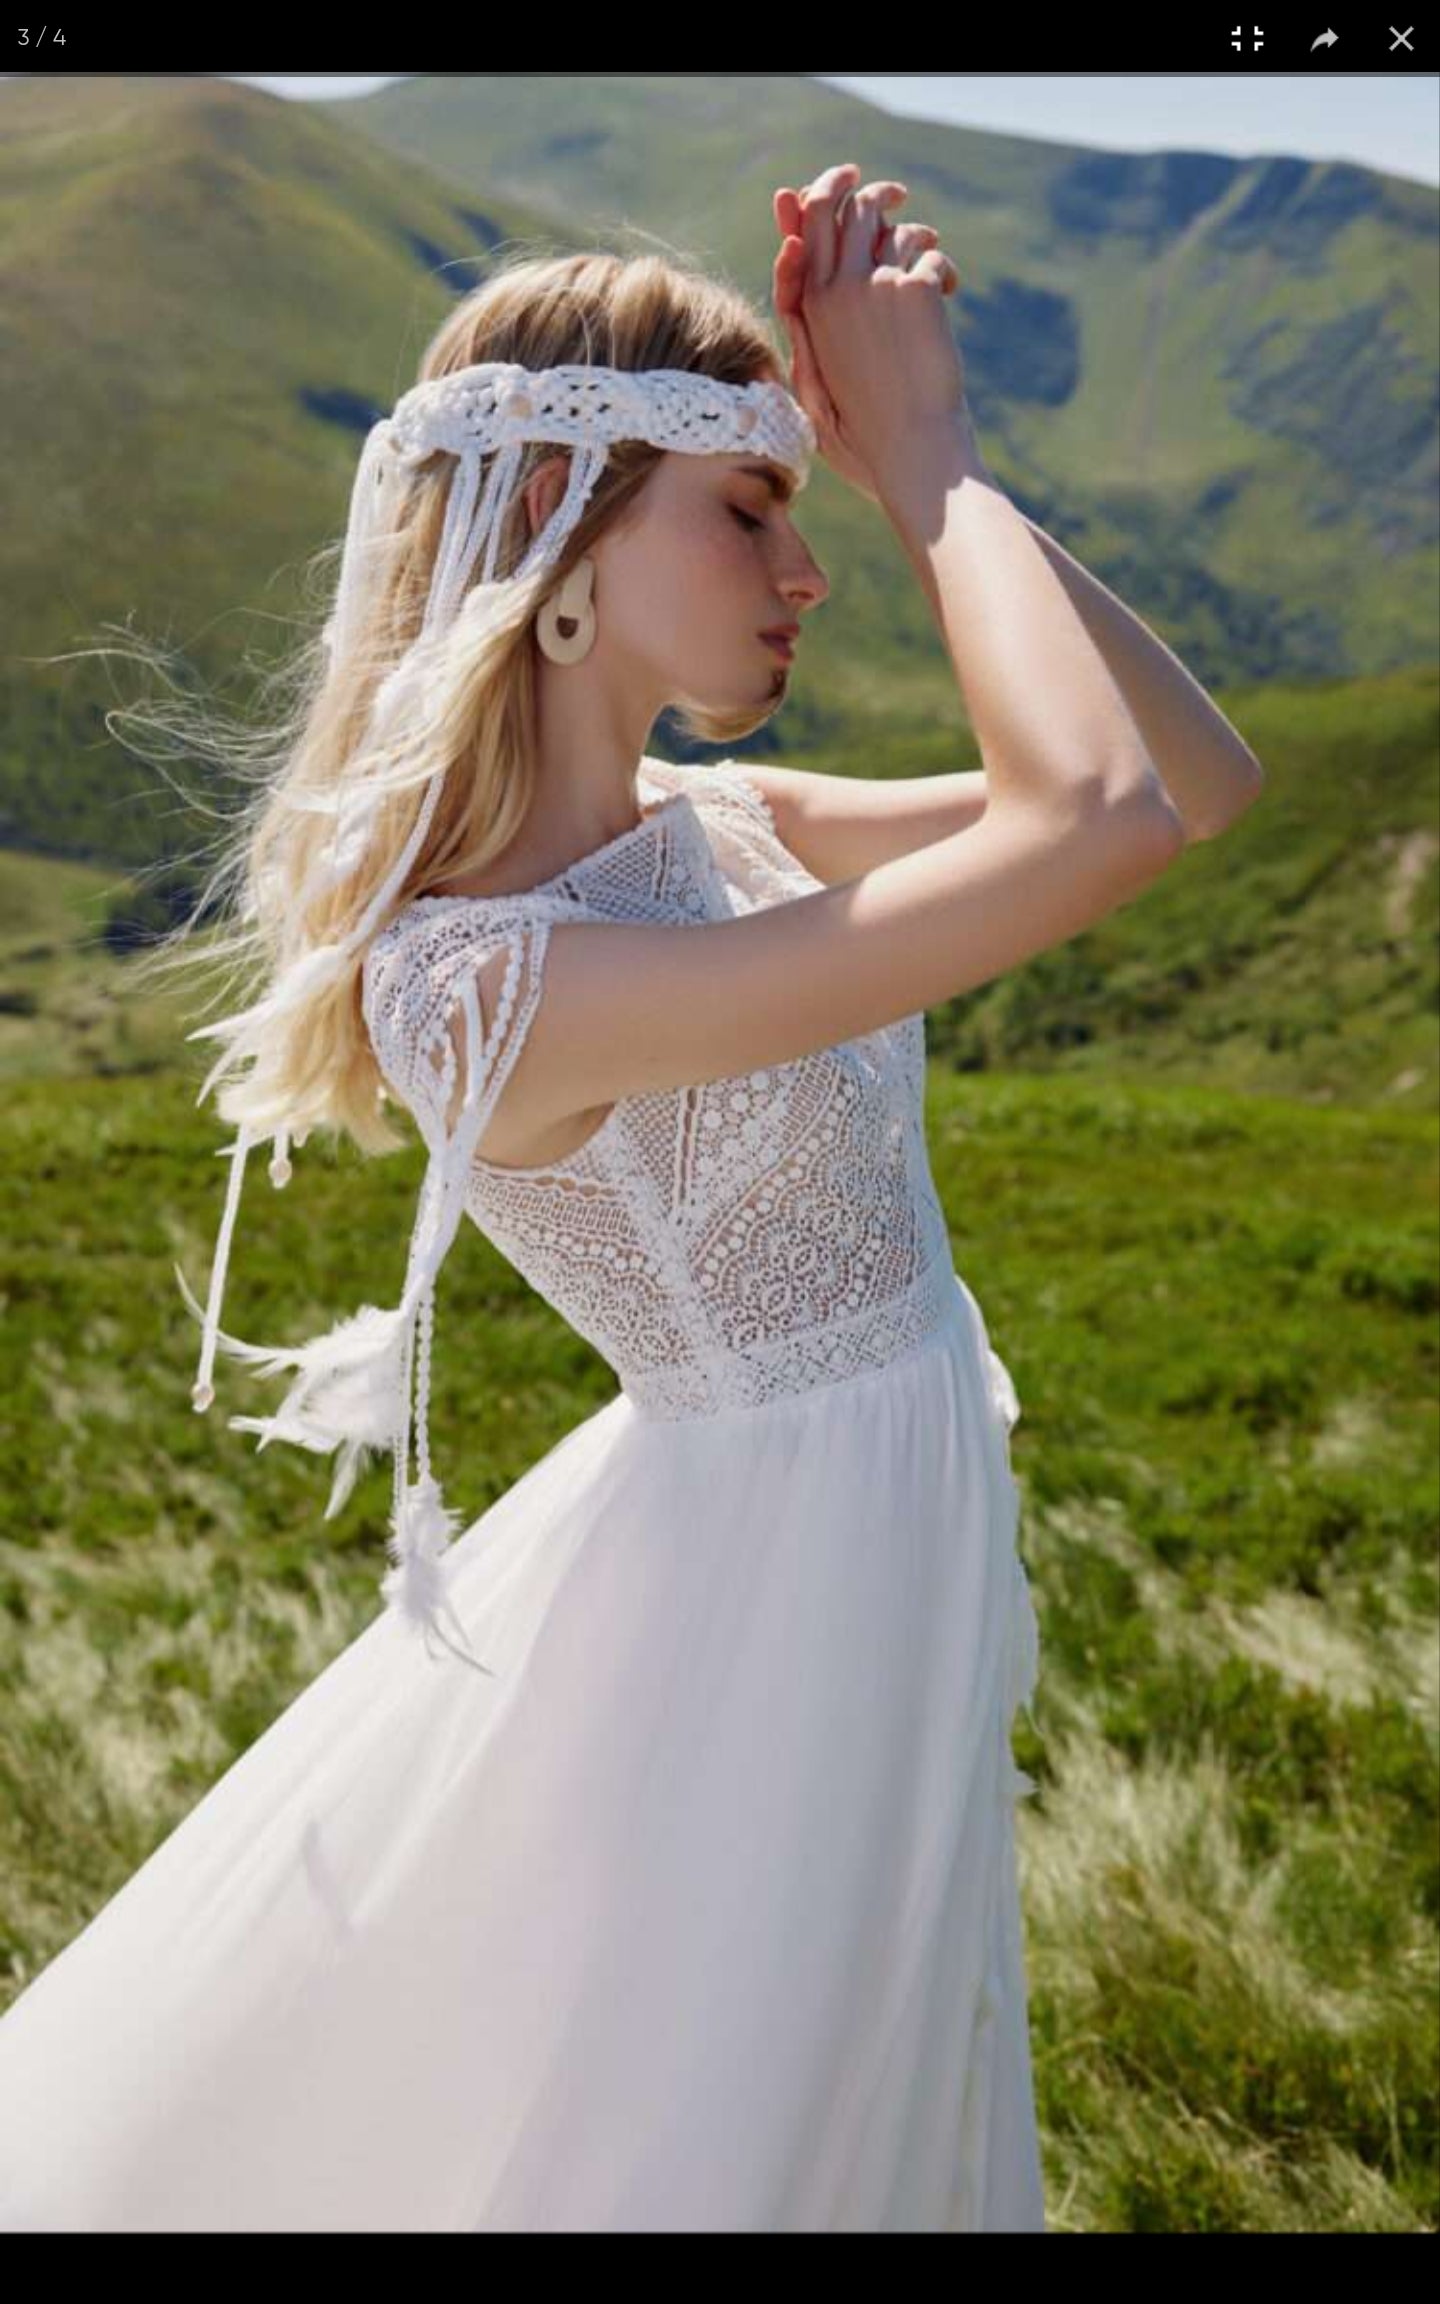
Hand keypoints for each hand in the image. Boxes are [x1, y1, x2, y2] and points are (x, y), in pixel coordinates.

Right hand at [770, 163, 965, 505]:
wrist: (913, 453)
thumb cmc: (866, 434)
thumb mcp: (818, 384)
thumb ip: (806, 327)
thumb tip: (794, 273)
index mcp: (810, 312)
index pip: (804, 232)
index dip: (816, 199)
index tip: (836, 182)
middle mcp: (836, 289)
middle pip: (842, 206)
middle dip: (863, 187)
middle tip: (892, 192)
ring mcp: (875, 286)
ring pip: (891, 223)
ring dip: (914, 230)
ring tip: (928, 248)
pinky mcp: (915, 289)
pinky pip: (930, 254)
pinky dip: (944, 270)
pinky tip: (951, 293)